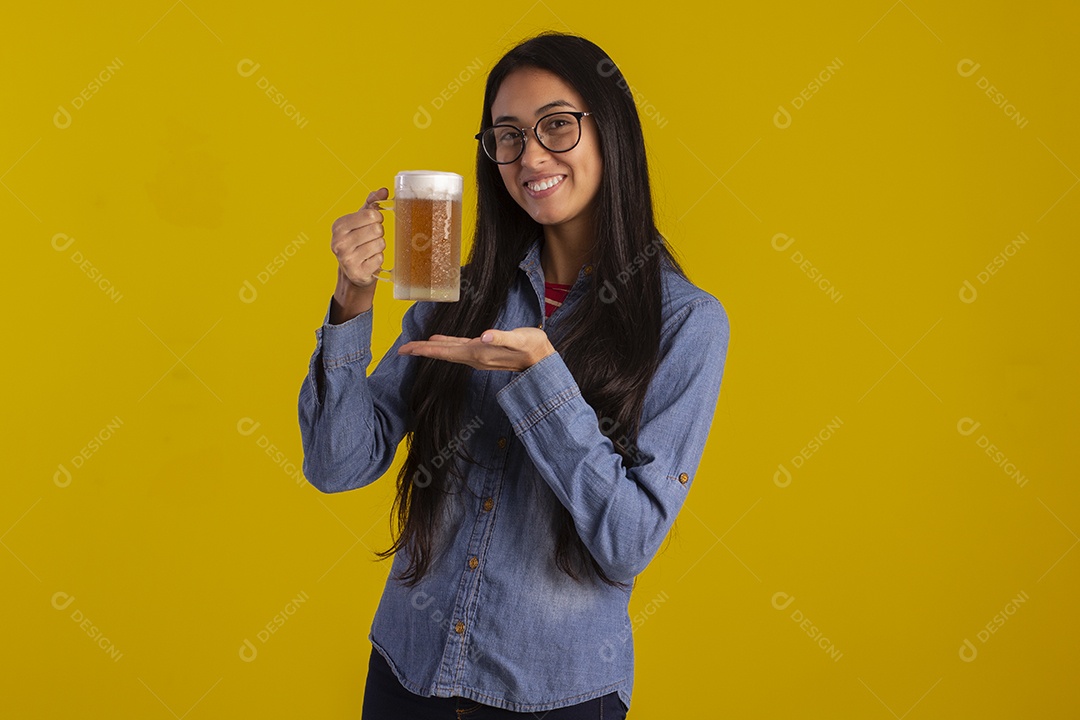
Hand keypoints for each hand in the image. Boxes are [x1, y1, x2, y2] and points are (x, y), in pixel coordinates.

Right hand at [331, 188, 388, 289]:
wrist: (353, 271)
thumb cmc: (358, 240)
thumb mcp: (361, 220)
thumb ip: (372, 203)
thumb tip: (384, 191)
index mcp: (338, 226)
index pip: (371, 214)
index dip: (377, 218)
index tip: (373, 222)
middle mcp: (339, 242)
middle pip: (376, 229)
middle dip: (378, 233)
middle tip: (371, 238)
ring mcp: (347, 259)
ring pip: (380, 244)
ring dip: (379, 246)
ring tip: (370, 249)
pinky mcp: (358, 272)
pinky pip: (380, 259)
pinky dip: (379, 259)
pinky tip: (370, 260)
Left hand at [398, 327, 555, 371]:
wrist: (543, 360)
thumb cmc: (533, 347)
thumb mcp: (520, 339)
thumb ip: (503, 337)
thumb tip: (486, 336)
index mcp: (478, 353)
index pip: (445, 351)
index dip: (424, 350)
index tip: (406, 349)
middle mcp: (475, 357)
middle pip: (442, 353)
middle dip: (421, 351)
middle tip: (401, 349)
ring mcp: (478, 356)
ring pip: (448, 352)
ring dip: (431, 349)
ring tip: (415, 345)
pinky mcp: (483, 351)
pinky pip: (458, 348)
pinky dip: (446, 344)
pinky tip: (439, 340)